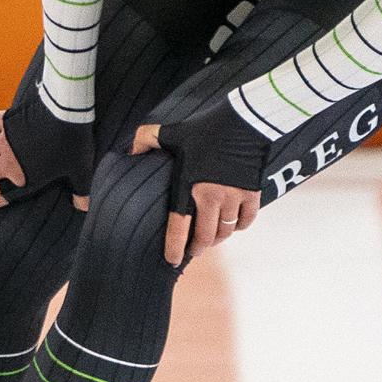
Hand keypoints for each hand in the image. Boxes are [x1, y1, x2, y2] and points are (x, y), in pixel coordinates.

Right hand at [0, 109, 87, 212]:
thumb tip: (84, 207)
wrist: (66, 111)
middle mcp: (8, 161)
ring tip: (2, 153)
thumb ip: (80, 191)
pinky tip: (4, 129)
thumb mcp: (81, 171)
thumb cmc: (74, 144)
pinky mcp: (6, 120)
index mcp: (24, 178)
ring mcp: (5, 140)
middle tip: (0, 175)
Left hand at [132, 124, 256, 265]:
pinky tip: (233, 225)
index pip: (178, 226)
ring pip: (225, 231)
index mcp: (188, 185)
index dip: (174, 248)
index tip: (171, 260)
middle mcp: (210, 196)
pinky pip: (246, 221)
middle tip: (193, 251)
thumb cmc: (206, 128)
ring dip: (217, 239)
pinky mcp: (252, 193)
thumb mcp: (172, 131)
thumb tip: (129, 151)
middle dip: (198, 248)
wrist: (245, 120)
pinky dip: (239, 227)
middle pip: (205, 237)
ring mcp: (233, 197)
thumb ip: (146, 139)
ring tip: (211, 238)